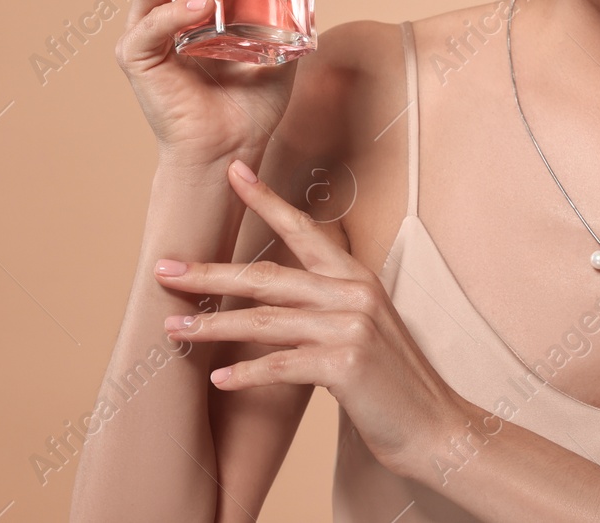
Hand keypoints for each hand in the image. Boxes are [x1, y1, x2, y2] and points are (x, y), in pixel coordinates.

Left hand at [155, 159, 466, 476]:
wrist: (434, 425)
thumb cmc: (390, 382)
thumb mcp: (360, 330)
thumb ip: (323, 308)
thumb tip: (268, 303)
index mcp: (355, 278)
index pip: (303, 230)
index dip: (266, 200)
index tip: (233, 173)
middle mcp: (353, 293)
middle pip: (267, 277)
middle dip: (210, 274)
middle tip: (165, 269)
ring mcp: (351, 327)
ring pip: (265, 320)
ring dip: (212, 326)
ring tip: (172, 329)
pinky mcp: (346, 364)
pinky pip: (282, 365)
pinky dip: (247, 373)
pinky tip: (219, 379)